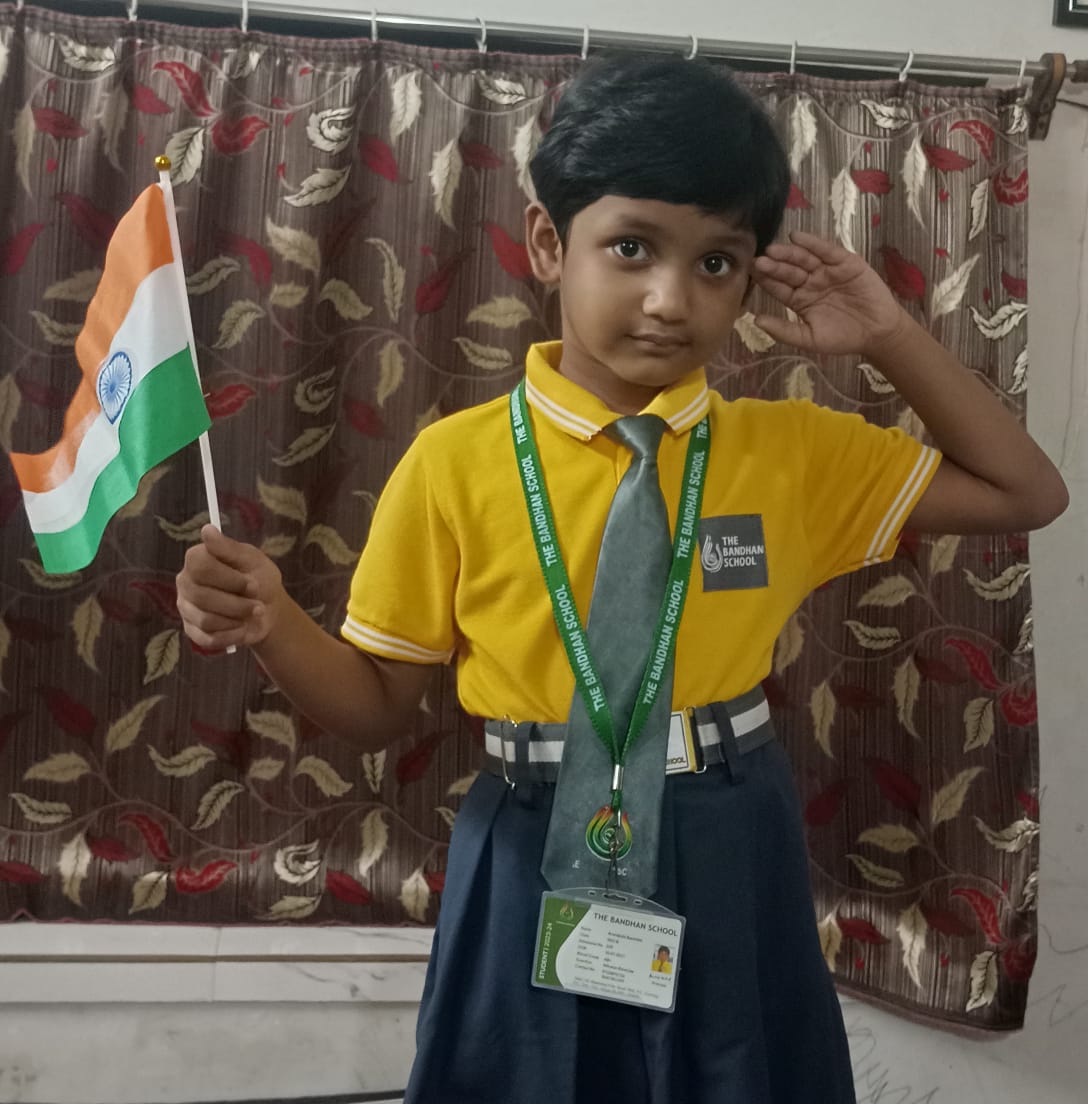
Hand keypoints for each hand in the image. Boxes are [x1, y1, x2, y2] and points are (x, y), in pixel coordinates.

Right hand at [176, 525, 282, 650]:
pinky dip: (232, 635)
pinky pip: (208, 639)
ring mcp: (187, 608)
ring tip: (253, 613)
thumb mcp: (252, 560)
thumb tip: (207, 530)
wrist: (268, 608)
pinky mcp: (193, 631)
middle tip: (258, 603)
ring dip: (237, 619)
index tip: (252, 583)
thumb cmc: (259, 578)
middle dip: (237, 603)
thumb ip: (229, 548)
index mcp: (197, 560)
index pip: (199, 566)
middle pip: (202, 596)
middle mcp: (186, 582)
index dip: (229, 578)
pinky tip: (243, 627)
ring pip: (206, 619)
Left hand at [750, 231, 908, 357]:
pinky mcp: (845, 262)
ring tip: (773, 249)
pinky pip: (827, 251)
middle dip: (774, 266)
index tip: (751, 274)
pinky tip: (797, 237)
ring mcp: (827, 271)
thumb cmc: (843, 337)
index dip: (767, 281)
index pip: (779, 288)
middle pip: (789, 271)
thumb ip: (784, 331)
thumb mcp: (810, 339)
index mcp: (799, 299)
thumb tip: (756, 321)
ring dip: (789, 253)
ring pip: (805, 259)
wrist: (877, 333)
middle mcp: (810, 282)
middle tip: (759, 261)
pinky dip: (813, 243)